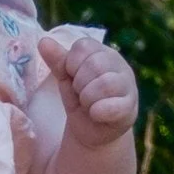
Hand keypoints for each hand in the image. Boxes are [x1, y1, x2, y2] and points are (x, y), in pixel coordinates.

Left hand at [40, 25, 138, 143]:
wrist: (92, 132)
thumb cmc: (81, 100)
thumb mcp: (67, 80)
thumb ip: (58, 61)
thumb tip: (43, 41)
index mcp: (103, 52)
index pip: (82, 46)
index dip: (71, 65)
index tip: (73, 79)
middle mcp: (119, 64)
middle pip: (94, 64)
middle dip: (79, 84)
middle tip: (81, 95)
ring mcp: (128, 85)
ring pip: (104, 84)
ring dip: (87, 99)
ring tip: (88, 105)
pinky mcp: (130, 108)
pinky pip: (113, 106)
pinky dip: (97, 112)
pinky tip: (95, 115)